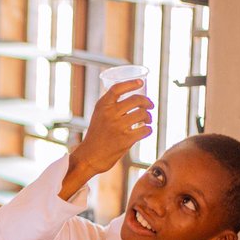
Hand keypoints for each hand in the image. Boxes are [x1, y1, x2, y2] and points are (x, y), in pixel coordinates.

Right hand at [59, 80, 152, 199]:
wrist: (89, 157)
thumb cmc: (96, 136)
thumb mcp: (98, 116)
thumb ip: (110, 107)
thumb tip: (132, 99)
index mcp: (102, 106)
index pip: (117, 88)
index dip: (131, 83)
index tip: (141, 83)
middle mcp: (109, 114)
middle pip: (136, 100)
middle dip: (147, 102)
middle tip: (150, 105)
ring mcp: (118, 127)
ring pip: (142, 114)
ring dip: (149, 117)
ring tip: (147, 120)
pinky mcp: (125, 140)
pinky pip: (145, 130)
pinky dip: (148, 130)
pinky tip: (146, 131)